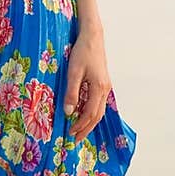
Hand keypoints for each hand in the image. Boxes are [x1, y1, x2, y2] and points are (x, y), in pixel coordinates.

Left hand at [64, 25, 110, 139]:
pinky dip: (91, 112)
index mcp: (99, 88)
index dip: (81, 125)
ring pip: (99, 110)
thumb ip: (72, 93)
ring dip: (89, 121)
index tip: (71, 133)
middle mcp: (105, 89)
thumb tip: (69, 112)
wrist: (92, 37)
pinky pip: (98, 102)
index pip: (90, 113)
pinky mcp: (102, 82)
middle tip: (76, 138)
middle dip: (86, 128)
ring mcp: (105, 86)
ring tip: (79, 129)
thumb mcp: (73, 72)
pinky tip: (82, 114)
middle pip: (97, 115)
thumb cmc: (82, 52)